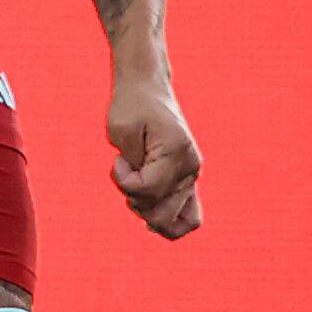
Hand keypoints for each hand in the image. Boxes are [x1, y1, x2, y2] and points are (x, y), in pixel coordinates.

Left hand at [107, 76, 202, 240]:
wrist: (147, 88)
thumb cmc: (130, 105)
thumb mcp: (121, 130)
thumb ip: (131, 165)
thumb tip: (142, 197)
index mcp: (176, 151)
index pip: (147, 190)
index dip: (123, 181)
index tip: (118, 159)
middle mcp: (190, 167)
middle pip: (161, 212)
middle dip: (135, 200)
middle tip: (128, 174)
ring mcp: (193, 175)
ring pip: (177, 221)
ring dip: (148, 211)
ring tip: (136, 187)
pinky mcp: (188, 179)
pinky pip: (190, 217)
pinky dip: (170, 223)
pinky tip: (150, 223)